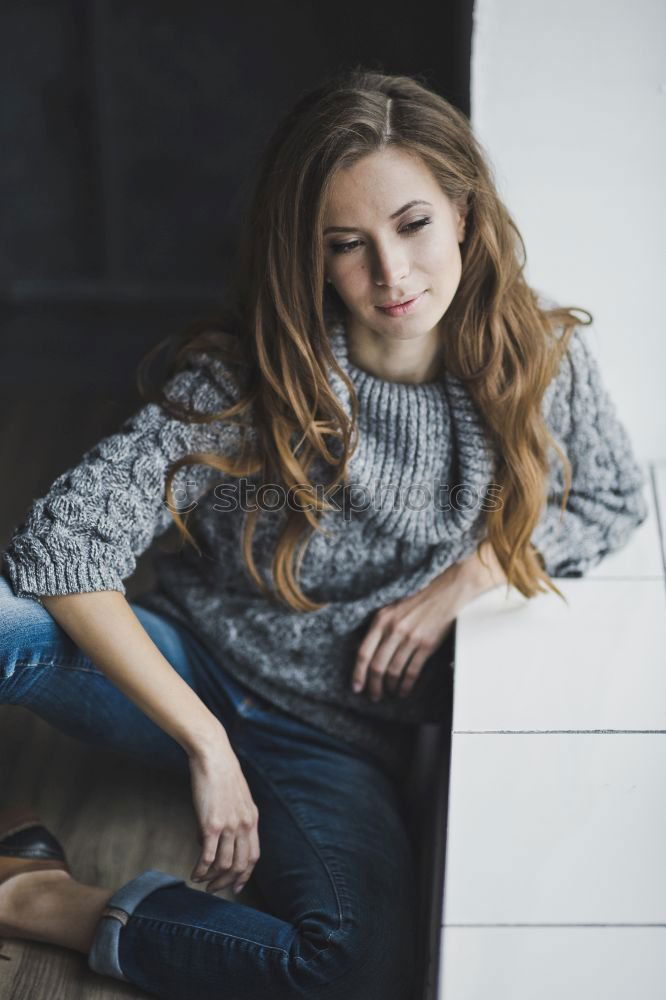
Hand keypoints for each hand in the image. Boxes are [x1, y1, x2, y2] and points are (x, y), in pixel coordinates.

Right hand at [188, 735, 260, 895]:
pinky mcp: (211, 824)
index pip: (254, 856)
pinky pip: (207, 856)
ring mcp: (228, 826)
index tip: (236, 886)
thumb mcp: (234, 799)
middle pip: (240, 865)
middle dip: (227, 882)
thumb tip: (210, 841)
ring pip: (224, 865)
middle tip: (214, 889)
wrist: (213, 756)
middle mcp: (244, 825)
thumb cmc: (220, 774)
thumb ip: (229, 820)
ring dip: (212, 878)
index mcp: (252, 819)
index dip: (245, 875)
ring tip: (201, 881)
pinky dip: (201, 870)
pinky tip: (194, 873)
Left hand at [350, 542, 505, 701]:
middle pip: (377, 666)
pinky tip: (404, 690)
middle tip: (373, 696)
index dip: (358, 673)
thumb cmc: (419, 597)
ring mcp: (411, 638)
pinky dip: (407, 685)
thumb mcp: (392, 606)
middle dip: (373, 685)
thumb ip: (380, 626)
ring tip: (389, 693)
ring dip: (390, 687)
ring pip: (394, 671)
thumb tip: (368, 650)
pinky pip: (412, 671)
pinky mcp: (427, 644)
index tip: (356, 687)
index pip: (363, 652)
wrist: (447, 589)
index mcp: (381, 619)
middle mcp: (394, 629)